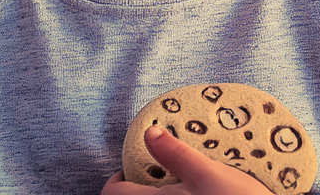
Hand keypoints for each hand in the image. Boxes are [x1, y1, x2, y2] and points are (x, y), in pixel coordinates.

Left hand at [101, 126, 271, 194]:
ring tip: (187, 182)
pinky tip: (202, 193)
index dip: (118, 178)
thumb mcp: (208, 171)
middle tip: (167, 170)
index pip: (111, 192)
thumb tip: (149, 132)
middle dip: (146, 183)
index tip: (138, 164)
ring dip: (165, 191)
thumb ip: (175, 152)